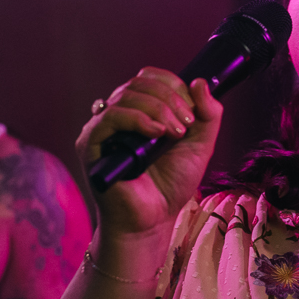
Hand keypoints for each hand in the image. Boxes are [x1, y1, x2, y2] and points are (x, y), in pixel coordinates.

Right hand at [77, 70, 221, 239]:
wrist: (152, 220)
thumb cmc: (170, 186)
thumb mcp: (200, 146)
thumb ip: (208, 114)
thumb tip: (200, 81)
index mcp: (140, 111)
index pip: (149, 78)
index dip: (173, 85)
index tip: (192, 110)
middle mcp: (118, 115)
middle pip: (139, 83)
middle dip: (170, 98)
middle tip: (186, 124)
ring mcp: (102, 128)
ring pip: (126, 95)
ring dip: (158, 108)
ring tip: (175, 132)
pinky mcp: (90, 144)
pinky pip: (109, 116)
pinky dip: (137, 118)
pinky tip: (156, 133)